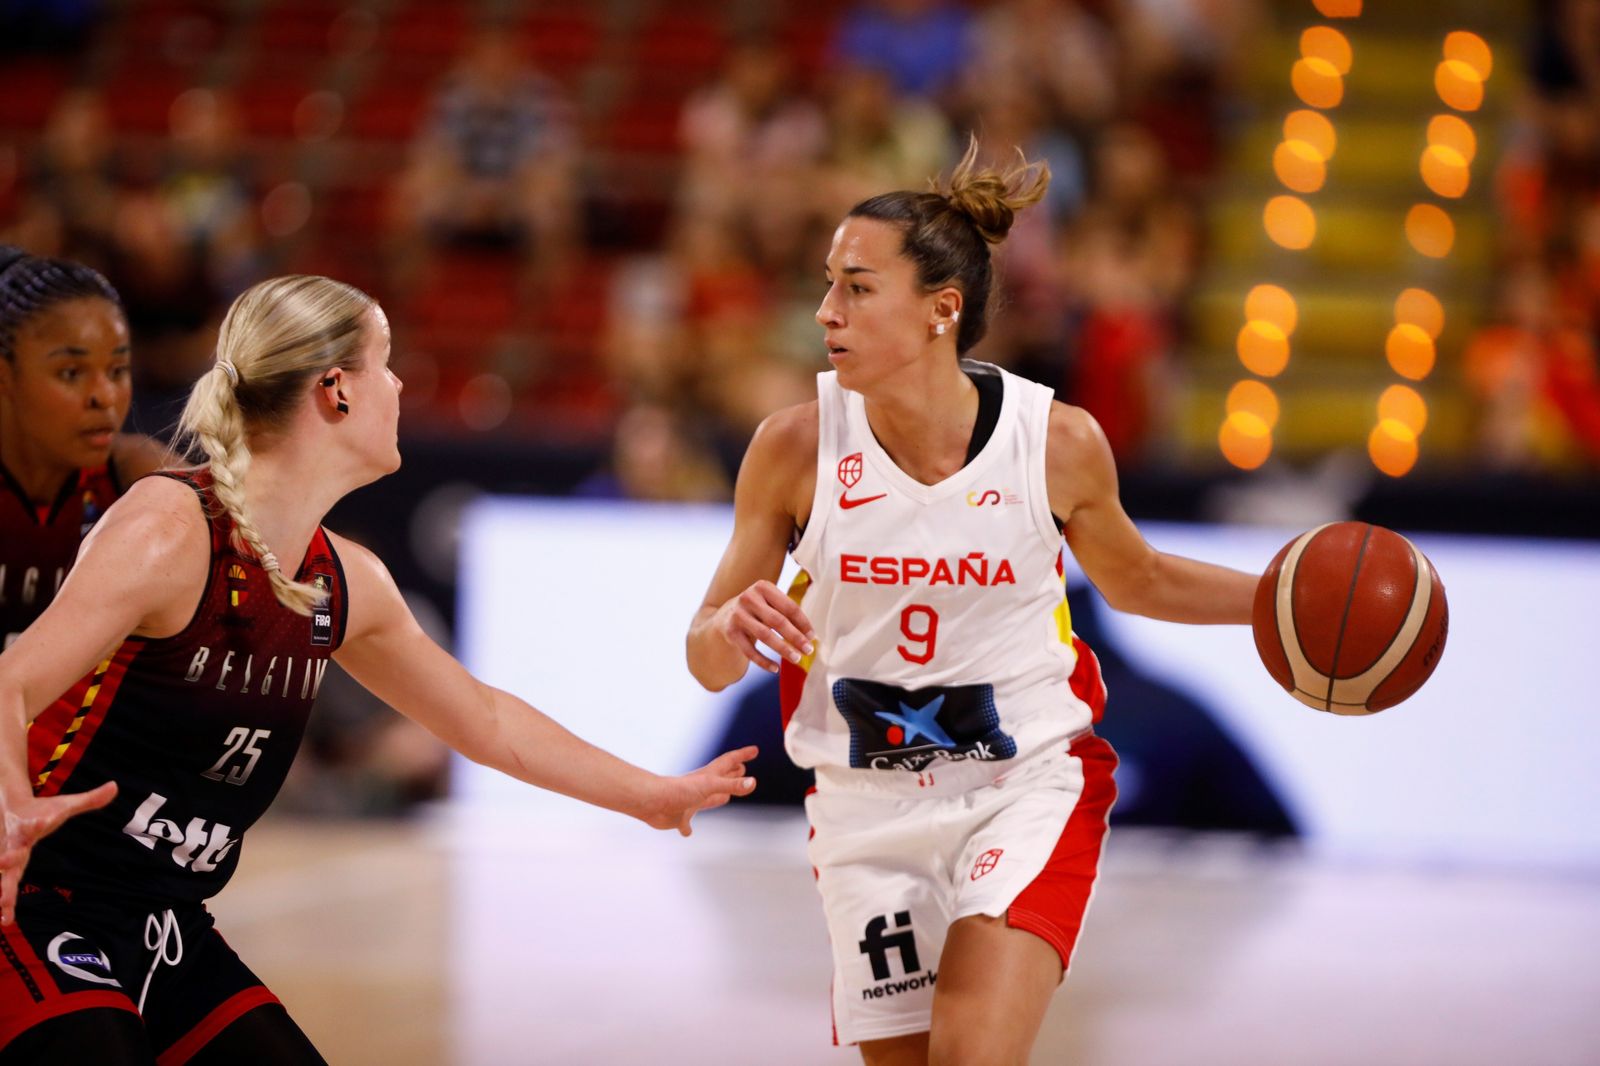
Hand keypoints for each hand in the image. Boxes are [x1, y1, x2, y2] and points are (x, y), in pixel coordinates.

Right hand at [1, 782, 116, 924]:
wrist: (8, 807)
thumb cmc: (40, 809)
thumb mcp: (65, 804)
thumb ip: (90, 799)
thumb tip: (115, 786)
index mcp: (32, 823)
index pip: (36, 822)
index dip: (39, 822)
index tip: (41, 821)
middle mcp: (15, 841)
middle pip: (11, 851)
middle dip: (7, 858)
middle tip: (3, 863)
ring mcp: (6, 854)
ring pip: (2, 874)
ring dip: (2, 890)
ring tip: (4, 908)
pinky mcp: (4, 866)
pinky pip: (2, 884)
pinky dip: (3, 902)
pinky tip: (6, 920)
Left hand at [640, 746, 757, 835]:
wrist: (653, 803)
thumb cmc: (679, 790)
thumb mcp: (710, 786)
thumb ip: (732, 785)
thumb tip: (753, 783)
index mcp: (709, 776)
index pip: (730, 762)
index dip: (743, 755)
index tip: (754, 750)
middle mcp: (701, 787)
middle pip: (722, 777)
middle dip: (733, 773)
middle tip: (742, 768)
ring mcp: (691, 801)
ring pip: (708, 798)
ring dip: (718, 797)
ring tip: (726, 797)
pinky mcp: (680, 817)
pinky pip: (687, 822)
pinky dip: (688, 827)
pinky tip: (687, 832)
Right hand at [712, 581, 814, 674]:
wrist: (725, 616)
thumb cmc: (758, 610)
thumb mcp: (770, 603)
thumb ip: (787, 614)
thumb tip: (810, 636)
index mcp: (763, 587)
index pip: (788, 606)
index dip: (803, 623)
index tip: (812, 637)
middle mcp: (748, 598)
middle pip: (777, 621)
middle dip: (795, 637)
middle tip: (808, 650)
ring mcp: (738, 614)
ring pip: (764, 635)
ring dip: (782, 649)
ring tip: (796, 659)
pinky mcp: (730, 631)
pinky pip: (749, 650)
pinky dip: (763, 661)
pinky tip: (775, 669)